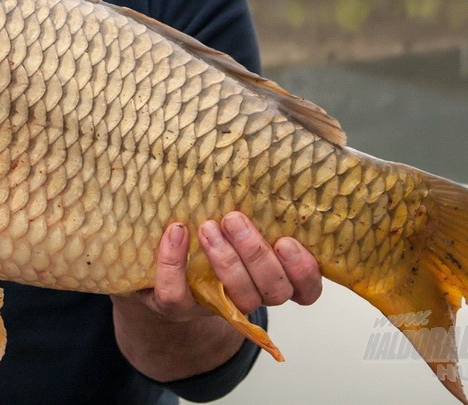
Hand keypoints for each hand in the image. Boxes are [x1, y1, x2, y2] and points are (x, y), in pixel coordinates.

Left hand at [141, 211, 321, 321]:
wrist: (160, 269)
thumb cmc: (212, 234)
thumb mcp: (238, 217)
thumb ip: (254, 204)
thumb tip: (260, 159)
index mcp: (276, 276)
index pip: (307, 289)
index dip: (303, 271)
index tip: (286, 241)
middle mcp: (254, 295)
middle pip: (273, 290)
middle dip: (256, 254)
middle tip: (234, 219)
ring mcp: (218, 304)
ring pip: (237, 297)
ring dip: (225, 260)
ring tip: (208, 227)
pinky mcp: (178, 306)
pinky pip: (178, 294)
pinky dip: (174, 262)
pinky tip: (176, 232)